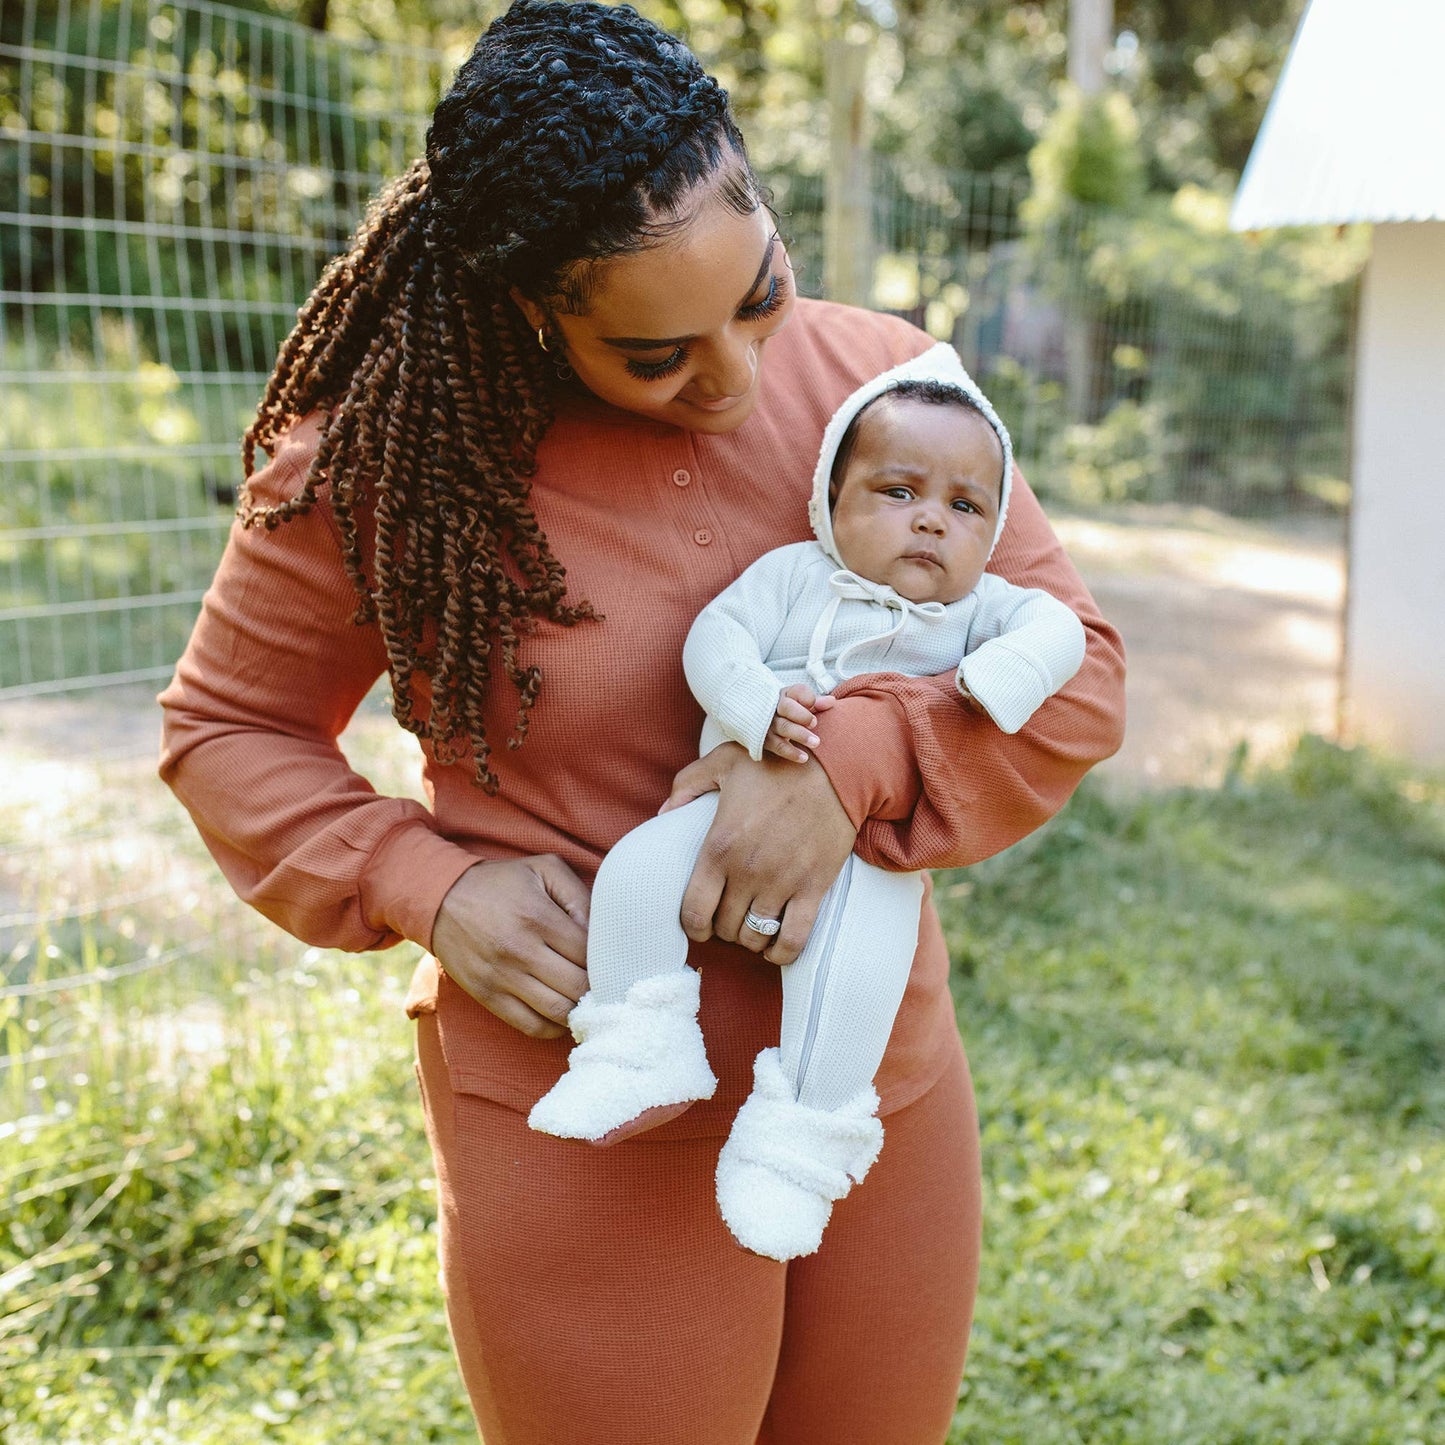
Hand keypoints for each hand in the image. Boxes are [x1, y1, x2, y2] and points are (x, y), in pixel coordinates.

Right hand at [430, 855, 589, 1038]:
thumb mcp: (544, 869)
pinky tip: (562, 1012)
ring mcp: (502, 977)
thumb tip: (603, 931)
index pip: (589, 953)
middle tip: (603, 981)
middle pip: (578, 986)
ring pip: (558, 1011)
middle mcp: (520, 950)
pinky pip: (530, 1026)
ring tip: (586, 998)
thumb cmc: (502, 882)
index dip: (607, 959)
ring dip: (579, 1009)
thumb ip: (580, 894)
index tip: (610, 958)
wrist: (441, 898)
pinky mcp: (487, 996)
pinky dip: (553, 1027)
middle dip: (597, 986)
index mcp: (537, 916)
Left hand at [661, 742, 857, 965]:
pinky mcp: (814, 888)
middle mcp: (748, 871)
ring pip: (755, 937)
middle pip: (724, 928)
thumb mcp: (723, 762)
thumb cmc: (776, 763)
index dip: (693, 926)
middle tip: (729, 917)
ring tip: (751, 925)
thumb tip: (662, 814)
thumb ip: (686, 785)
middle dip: (722, 929)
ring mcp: (782, 883)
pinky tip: (776, 946)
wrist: (836, 766)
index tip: (700, 922)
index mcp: (720, 846)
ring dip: (750, 939)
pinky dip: (782, 952)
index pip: (694, 911)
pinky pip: (794, 939)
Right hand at [762, 682, 836, 763]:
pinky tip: (804, 757)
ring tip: (816, 743)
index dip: (806, 698)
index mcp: (787, 695)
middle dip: (802, 716)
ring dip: (800, 735)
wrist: (763, 724)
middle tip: (815, 724)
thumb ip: (817, 704)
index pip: (797, 691)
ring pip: (784, 727)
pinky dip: (791, 752)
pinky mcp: (765, 739)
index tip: (813, 705)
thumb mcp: (801, 705)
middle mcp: (775, 707)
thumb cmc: (790, 713)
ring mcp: (768, 724)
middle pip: (787, 708)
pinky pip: (778, 746)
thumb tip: (832, 701)